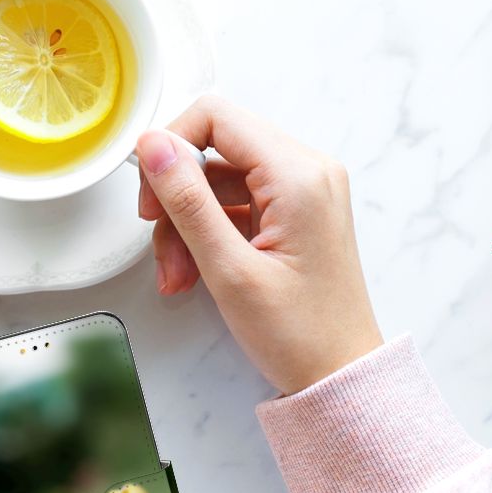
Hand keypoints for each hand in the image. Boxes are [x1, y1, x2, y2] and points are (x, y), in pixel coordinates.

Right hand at [136, 96, 381, 394]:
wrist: (341, 376)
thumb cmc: (299, 334)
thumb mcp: (229, 269)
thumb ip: (187, 201)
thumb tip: (152, 145)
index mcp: (298, 175)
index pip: (216, 117)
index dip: (171, 147)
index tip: (151, 194)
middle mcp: (307, 171)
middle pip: (215, 150)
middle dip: (177, 198)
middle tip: (161, 247)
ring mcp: (303, 192)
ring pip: (219, 182)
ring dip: (187, 225)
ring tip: (178, 276)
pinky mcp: (295, 213)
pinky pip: (236, 205)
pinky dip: (208, 235)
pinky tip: (195, 274)